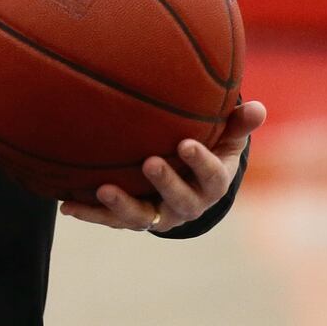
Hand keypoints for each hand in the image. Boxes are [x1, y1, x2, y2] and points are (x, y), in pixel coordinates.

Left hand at [59, 100, 266, 232]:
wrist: (187, 183)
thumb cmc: (208, 149)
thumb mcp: (225, 138)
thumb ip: (238, 124)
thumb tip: (259, 108)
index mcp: (212, 184)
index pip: (211, 177)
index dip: (201, 163)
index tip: (187, 143)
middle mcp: (187, 205)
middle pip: (179, 201)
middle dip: (166, 183)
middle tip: (150, 162)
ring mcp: (157, 214)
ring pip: (141, 217)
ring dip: (122, 205)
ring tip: (104, 189)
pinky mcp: (132, 219)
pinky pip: (110, 220)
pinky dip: (90, 213)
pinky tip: (67, 204)